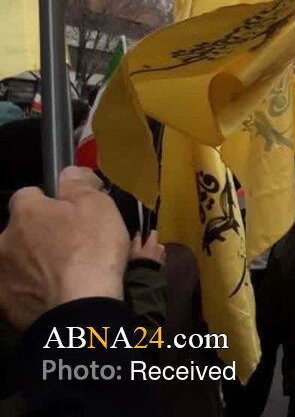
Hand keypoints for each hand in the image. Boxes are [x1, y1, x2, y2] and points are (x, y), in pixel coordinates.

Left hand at [0, 166, 129, 330]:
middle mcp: (2, 240)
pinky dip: (28, 291)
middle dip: (36, 236)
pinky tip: (50, 296)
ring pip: (15, 261)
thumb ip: (80, 184)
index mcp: (25, 213)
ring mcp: (0, 274)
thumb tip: (69, 173)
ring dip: (30, 264)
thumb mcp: (99, 206)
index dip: (49, 202)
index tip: (68, 214)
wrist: (79, 309)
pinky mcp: (3, 305)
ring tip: (59, 277)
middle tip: (66, 249)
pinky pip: (16, 290)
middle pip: (18, 231)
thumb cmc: (91, 251)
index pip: (27, 195)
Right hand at [130, 232, 165, 265]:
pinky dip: (155, 260)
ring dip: (154, 253)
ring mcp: (163, 256)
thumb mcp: (134, 250)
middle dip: (151, 246)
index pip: (154, 232)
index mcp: (153, 243)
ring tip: (145, 259)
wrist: (146, 277)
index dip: (149, 233)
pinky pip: (159, 259)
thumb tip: (138, 233)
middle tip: (142, 251)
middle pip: (156, 243)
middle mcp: (161, 248)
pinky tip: (148, 264)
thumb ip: (137, 241)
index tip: (144, 236)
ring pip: (158, 251)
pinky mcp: (163, 264)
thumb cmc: (138, 261)